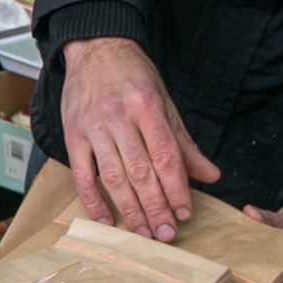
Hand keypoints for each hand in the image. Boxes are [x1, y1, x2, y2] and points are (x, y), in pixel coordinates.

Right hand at [59, 36, 221, 240]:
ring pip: (113, 177)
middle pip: (140, 172)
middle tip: (167, 234)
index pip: (165, 156)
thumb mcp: (164, 102)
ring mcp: (92, 127)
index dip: (176, 188)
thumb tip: (210, 175)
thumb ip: (184, 142)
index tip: (185, 212)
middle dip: (156, 207)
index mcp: (146, 107)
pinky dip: (93, 200)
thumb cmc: (133, 76)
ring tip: (144, 233)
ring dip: (130, 210)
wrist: (95, 48)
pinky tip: (106, 219)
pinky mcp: (72, 134)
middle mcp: (118, 117)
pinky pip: (82, 174)